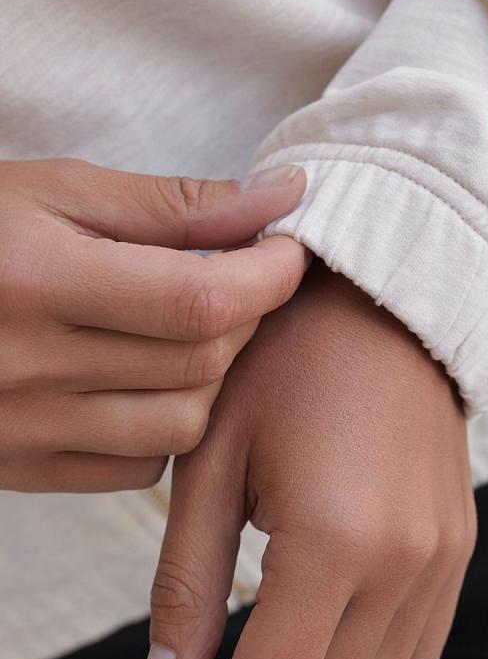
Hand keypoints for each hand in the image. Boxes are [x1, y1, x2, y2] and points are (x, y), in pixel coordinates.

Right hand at [0, 158, 306, 491]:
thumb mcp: (60, 191)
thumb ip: (176, 203)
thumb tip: (282, 195)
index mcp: (34, 280)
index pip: (199, 299)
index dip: (268, 275)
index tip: (289, 248)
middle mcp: (25, 368)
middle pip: (200, 361)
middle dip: (248, 314)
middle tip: (242, 274)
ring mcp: (19, 430)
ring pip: (182, 424)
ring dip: (214, 372)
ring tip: (195, 326)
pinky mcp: (18, 468)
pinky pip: (137, 464)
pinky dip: (166, 421)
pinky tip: (146, 375)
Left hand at [146, 260, 475, 658]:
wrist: (377, 297)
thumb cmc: (283, 357)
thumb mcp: (213, 458)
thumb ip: (187, 583)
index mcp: (335, 540)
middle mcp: (405, 563)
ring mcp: (443, 557)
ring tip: (256, 657)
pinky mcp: (458, 544)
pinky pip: (417, 651)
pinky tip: (321, 628)